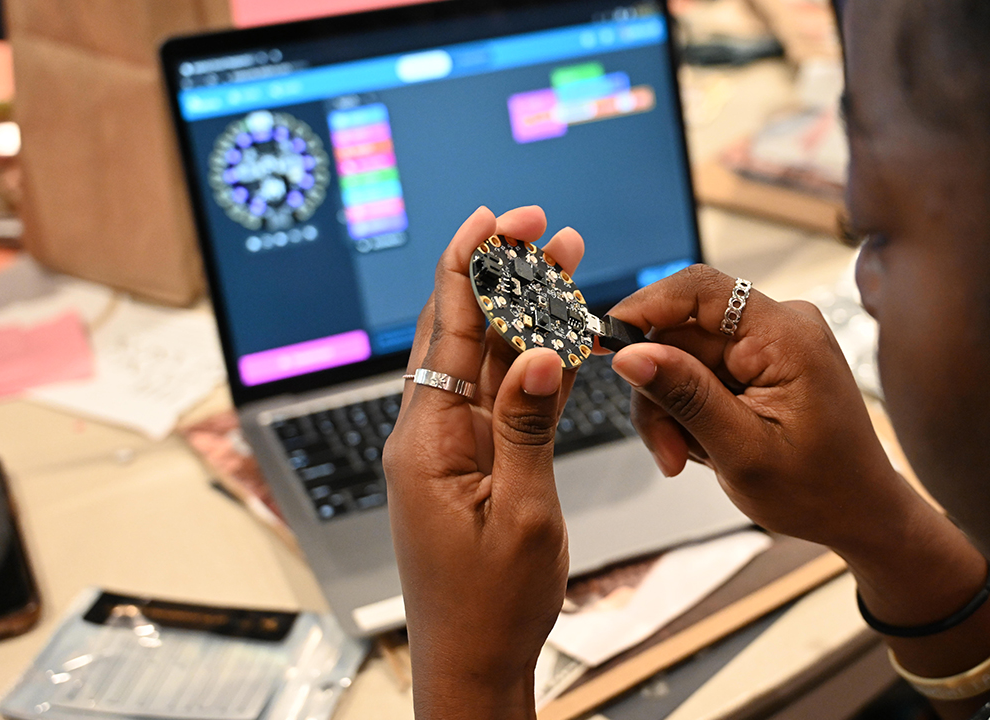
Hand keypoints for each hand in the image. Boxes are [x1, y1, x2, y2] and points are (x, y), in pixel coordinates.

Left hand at [382, 206, 583, 719]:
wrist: (472, 664)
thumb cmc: (490, 606)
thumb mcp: (522, 515)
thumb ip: (528, 427)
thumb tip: (544, 351)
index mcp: (427, 441)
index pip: (450, 330)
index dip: (478, 267)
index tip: (502, 220)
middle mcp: (426, 433)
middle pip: (461, 330)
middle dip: (503, 273)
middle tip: (544, 228)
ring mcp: (444, 447)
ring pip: (480, 358)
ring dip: (520, 311)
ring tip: (562, 264)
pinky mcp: (464, 463)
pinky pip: (492, 395)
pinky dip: (524, 359)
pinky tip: (552, 332)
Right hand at [607, 264, 909, 549]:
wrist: (859, 512)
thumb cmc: (819, 491)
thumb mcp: (742, 452)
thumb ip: (685, 397)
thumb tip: (629, 354)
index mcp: (787, 336)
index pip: (700, 289)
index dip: (642, 308)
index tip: (602, 344)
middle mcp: (781, 324)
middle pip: (682, 331)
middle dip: (661, 391)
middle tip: (667, 451)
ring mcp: (772, 341)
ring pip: (683, 355)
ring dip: (673, 408)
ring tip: (687, 457)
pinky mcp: (763, 359)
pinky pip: (702, 369)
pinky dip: (690, 408)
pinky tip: (704, 443)